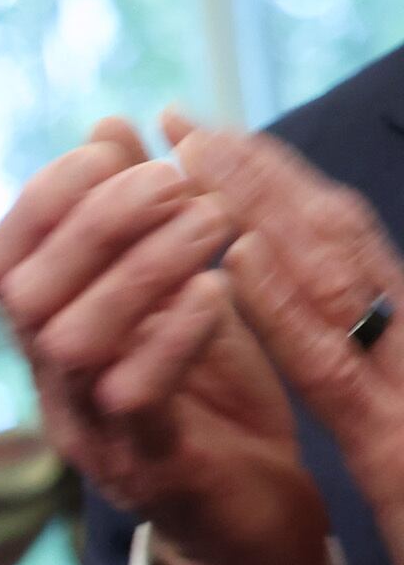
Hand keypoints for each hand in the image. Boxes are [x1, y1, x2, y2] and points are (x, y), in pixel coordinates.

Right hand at [0, 116, 330, 564]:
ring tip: (217, 225)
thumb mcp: (176, 291)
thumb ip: (137, 219)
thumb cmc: (215, 399)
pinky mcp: (146, 467)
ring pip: (71, 340)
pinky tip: (218, 295)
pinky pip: (133, 398)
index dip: (42, 198)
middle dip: (100, 220)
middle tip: (182, 182)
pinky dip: (173, 334)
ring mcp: (90, 433)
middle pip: (26, 296)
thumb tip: (109, 126)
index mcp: (47, 341)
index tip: (116, 151)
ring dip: (144, 267)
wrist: (250, 523)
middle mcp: (50, 387)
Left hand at [174, 114, 403, 560]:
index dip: (275, 183)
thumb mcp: (379, 410)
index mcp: (400, 331)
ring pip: (336, 275)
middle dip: (257, 175)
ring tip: (195, 157)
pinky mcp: (398, 441)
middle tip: (181, 123)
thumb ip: (349, 342)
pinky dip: (285, 307)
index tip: (207, 136)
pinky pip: (332, 360)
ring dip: (265, 211)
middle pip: (335, 238)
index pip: (337, 240)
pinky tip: (235, 262)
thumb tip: (276, 277)